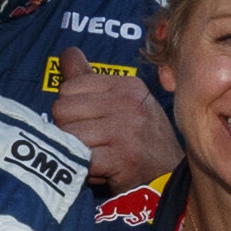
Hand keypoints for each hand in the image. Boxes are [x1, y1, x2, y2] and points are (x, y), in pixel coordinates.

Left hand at [51, 43, 178, 187]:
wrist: (169, 178)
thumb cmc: (140, 141)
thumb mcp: (121, 103)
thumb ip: (88, 79)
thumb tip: (67, 52)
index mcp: (126, 85)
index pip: (68, 88)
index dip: (71, 112)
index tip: (91, 124)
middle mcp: (128, 102)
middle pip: (62, 109)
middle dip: (67, 131)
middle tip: (90, 143)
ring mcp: (127, 129)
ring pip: (67, 135)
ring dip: (73, 152)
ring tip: (95, 157)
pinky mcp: (124, 158)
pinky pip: (80, 158)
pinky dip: (82, 169)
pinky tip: (98, 171)